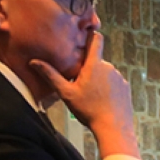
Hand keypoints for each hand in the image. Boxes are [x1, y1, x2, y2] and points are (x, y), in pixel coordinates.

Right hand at [29, 31, 140, 159]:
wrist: (114, 127)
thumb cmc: (89, 110)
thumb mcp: (66, 93)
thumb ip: (50, 75)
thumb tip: (33, 62)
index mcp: (94, 65)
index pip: (96, 40)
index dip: (92, 34)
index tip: (87, 31)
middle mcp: (109, 67)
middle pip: (96, 61)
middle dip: (88, 68)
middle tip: (79, 83)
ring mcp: (119, 77)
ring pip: (105, 73)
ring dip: (98, 79)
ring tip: (91, 96)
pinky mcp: (126, 87)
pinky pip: (114, 83)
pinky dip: (108, 88)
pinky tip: (102, 100)